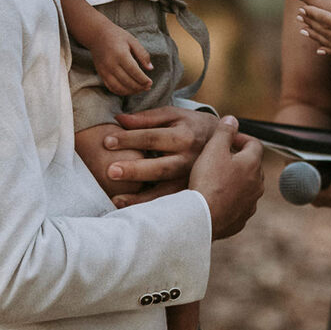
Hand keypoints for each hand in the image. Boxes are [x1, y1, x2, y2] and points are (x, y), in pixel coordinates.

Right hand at [88, 24, 153, 94]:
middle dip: (139, 87)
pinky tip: (129, 90)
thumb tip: (150, 68)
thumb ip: (142, 54)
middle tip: (148, 87)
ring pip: (119, 88)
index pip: (134, 72)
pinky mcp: (101, 74)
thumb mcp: (132, 40)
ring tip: (140, 89)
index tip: (150, 82)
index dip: (143, 80)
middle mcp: (111, 64)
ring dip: (131, 91)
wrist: (96, 35)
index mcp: (121, 54)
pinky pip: (111, 87)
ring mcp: (105, 71)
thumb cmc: (117, 36)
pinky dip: (121, 92)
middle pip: (127, 81)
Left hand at [104, 108, 227, 206]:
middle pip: (160, 167)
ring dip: (141, 198)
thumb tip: (118, 119)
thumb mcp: (174, 115)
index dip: (129, 139)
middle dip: (135, 170)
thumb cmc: (191, 126)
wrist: (224, 142)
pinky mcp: (192, 194)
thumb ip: (147, 118)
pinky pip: (170, 204)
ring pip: (166, 192)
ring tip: (117, 200)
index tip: (106, 142)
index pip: (152, 137)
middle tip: (110, 171)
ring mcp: (191, 180)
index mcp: (184, 136)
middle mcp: (189, 160)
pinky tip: (135, 214)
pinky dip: (153, 210)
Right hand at [188, 125, 263, 239]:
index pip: (254, 144)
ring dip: (236, 181)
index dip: (241, 138)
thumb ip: (224, 132)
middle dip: (239, 159)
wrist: (202, 217)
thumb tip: (233, 119)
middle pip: (252, 166)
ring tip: (217, 179)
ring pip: (247, 187)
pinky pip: (239, 205)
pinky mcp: (241, 219)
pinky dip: (231, 200)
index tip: (227, 139)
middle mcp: (257, 184)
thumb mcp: (214, 149)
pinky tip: (216, 199)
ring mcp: (250, 204)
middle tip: (220, 157)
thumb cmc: (208, 181)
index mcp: (252, 164)